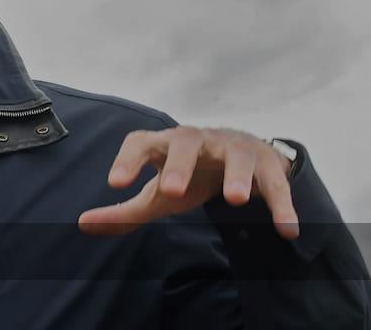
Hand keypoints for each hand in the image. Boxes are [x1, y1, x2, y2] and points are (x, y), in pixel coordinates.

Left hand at [78, 126, 297, 239]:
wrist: (241, 159)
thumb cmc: (190, 176)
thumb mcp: (157, 195)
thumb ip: (124, 211)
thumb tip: (83, 224)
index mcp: (165, 145)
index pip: (141, 142)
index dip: (128, 160)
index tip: (116, 184)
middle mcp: (199, 141)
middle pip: (186, 140)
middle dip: (179, 164)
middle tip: (170, 192)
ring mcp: (234, 149)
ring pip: (236, 155)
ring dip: (236, 176)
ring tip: (234, 201)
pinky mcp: (266, 166)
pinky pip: (275, 183)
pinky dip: (281, 205)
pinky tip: (287, 230)